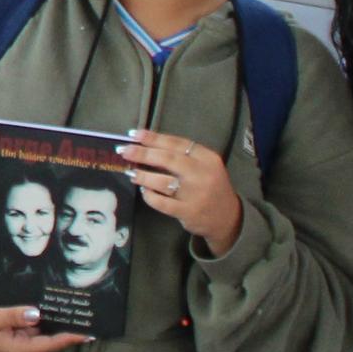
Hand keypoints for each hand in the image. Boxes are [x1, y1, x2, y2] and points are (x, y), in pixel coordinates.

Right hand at [0, 303, 88, 351]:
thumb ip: (15, 315)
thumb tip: (37, 313)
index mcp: (17, 349)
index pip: (49, 345)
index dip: (69, 339)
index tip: (87, 334)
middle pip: (44, 340)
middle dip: (60, 328)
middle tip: (78, 314)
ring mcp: (12, 351)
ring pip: (34, 337)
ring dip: (45, 325)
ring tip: (63, 309)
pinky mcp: (7, 345)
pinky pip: (24, 335)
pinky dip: (32, 325)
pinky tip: (38, 312)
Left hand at [122, 127, 246, 256]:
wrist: (227, 217)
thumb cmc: (210, 186)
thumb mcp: (205, 166)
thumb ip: (184, 156)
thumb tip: (147, 146)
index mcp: (207, 158)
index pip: (177, 143)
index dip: (154, 138)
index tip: (135, 135)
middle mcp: (202, 174)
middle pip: (168, 159)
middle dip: (143, 154)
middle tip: (124, 151)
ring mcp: (195, 194)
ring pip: (162, 181)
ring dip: (142, 176)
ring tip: (131, 172)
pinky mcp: (187, 212)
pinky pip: (161, 202)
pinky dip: (149, 195)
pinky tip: (144, 191)